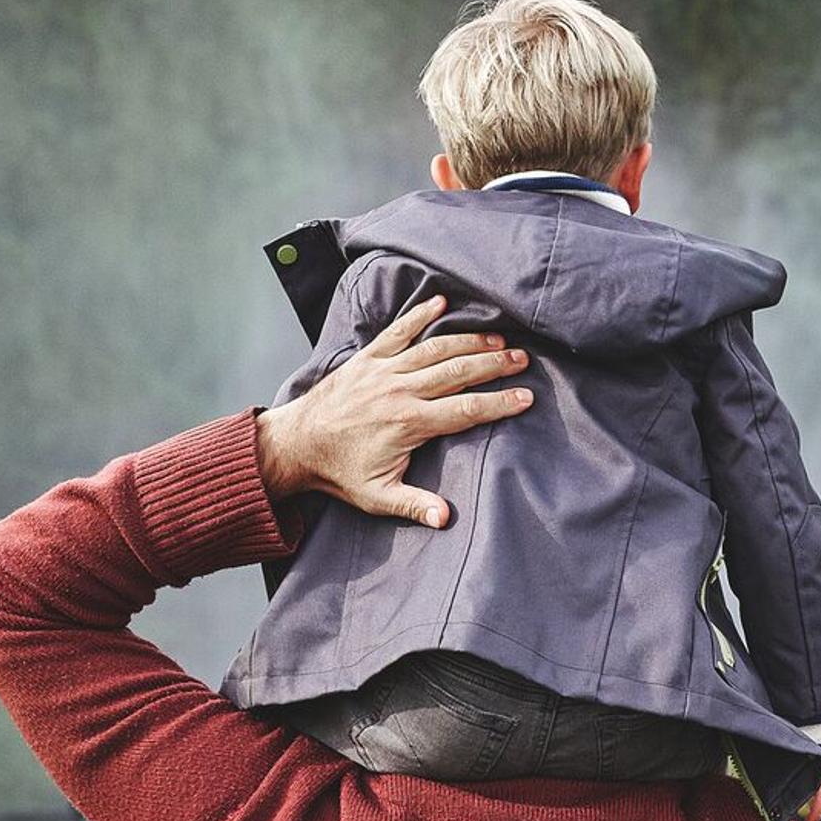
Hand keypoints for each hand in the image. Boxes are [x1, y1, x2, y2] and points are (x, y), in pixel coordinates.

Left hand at [256, 296, 529, 527]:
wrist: (295, 445)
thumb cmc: (338, 473)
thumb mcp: (377, 496)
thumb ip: (414, 505)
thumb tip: (446, 518)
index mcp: (409, 423)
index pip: (466, 409)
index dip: (499, 403)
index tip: (525, 397)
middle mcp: (400, 391)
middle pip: (458, 372)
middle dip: (494, 364)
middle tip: (522, 358)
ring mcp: (383, 371)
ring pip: (435, 349)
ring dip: (469, 341)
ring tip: (498, 338)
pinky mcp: (367, 359)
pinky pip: (398, 331)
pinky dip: (419, 315)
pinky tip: (441, 302)